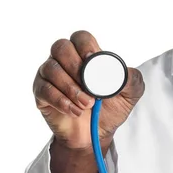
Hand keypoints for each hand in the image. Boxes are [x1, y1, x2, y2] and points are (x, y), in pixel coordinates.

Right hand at [33, 30, 144, 150]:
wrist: (96, 134)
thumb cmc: (111, 109)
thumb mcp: (130, 95)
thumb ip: (132, 79)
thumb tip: (123, 71)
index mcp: (87, 57)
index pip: (81, 38)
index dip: (85, 46)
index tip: (92, 60)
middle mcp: (65, 61)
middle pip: (61, 47)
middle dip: (75, 67)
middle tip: (91, 89)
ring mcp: (50, 76)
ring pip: (51, 69)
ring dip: (70, 88)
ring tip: (87, 105)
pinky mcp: (41, 93)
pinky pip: (44, 89)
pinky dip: (61, 101)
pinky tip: (75, 111)